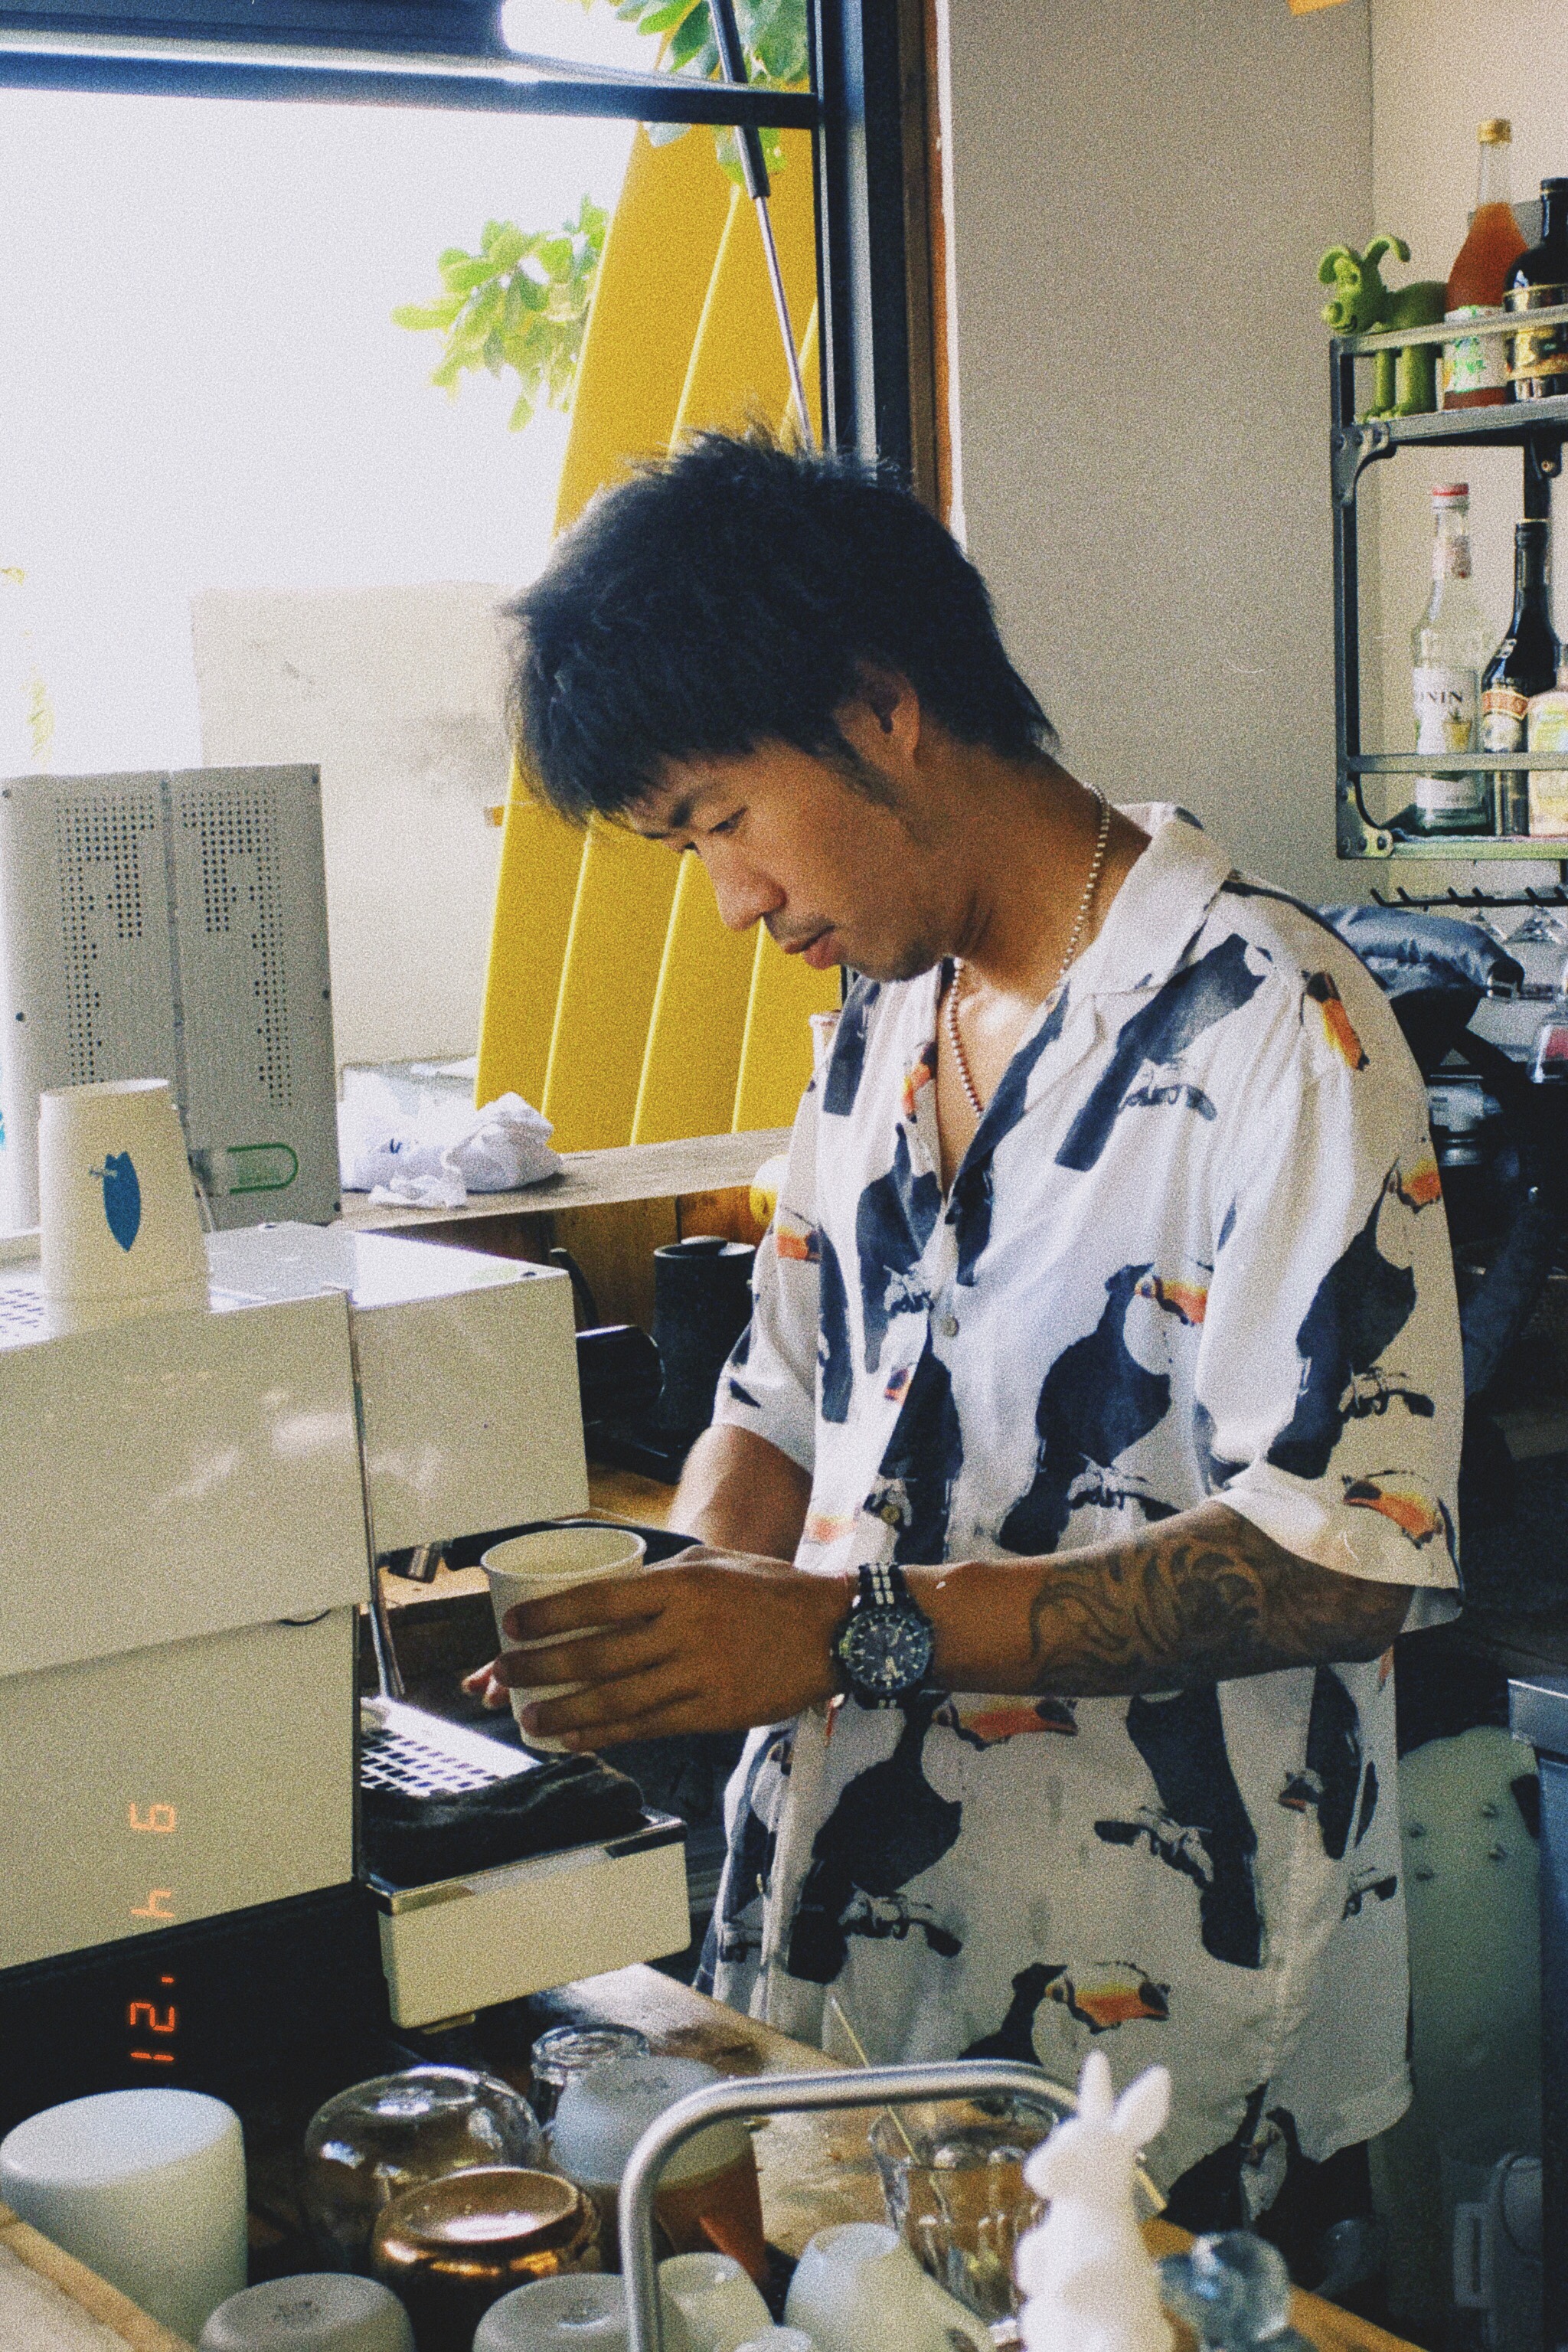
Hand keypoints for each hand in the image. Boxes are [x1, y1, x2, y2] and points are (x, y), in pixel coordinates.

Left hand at [461, 1548, 850, 1747]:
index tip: (513, 1625)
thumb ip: (663, 1576)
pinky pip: (650, 1726)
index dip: (550, 1616)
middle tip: (503, 1674)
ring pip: (617, 1699)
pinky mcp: (714, 1712)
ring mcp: (700, 1675)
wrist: (835, 1633)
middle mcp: (685, 1630)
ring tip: (529, 1716)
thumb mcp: (716, 1563)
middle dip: (541, 1667)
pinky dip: (607, 1734)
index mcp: (682, 1586)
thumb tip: (610, 1586)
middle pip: (597, 1654)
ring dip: (565, 1710)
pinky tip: (577, 1738)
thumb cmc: (773, 1592)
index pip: (599, 1601)